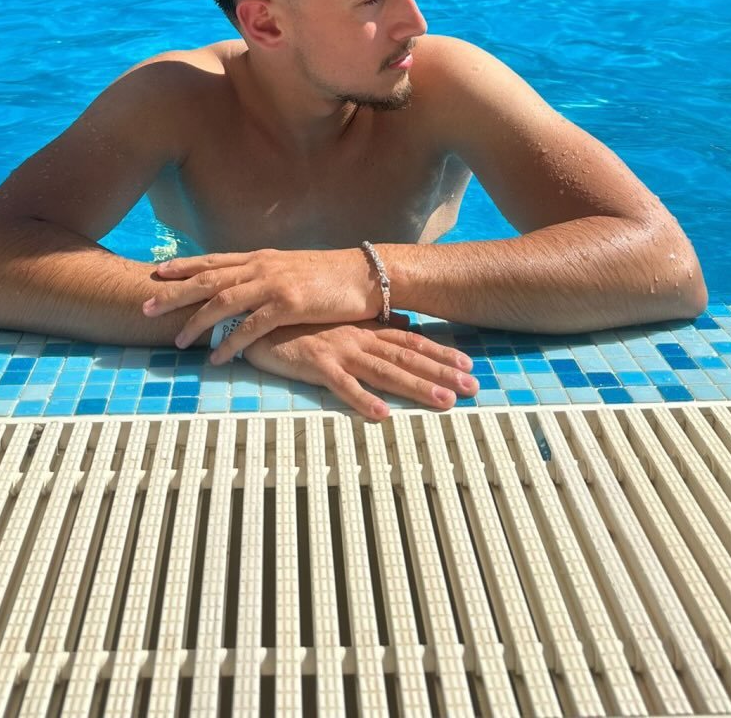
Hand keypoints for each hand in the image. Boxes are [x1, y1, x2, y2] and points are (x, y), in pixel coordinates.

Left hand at [143, 248, 382, 360]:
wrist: (365, 275)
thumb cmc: (329, 276)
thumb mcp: (290, 270)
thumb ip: (264, 277)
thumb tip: (241, 288)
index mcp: (260, 258)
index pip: (212, 260)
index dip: (182, 267)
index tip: (155, 272)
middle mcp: (261, 267)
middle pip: (207, 279)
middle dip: (174, 294)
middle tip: (144, 308)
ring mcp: (274, 284)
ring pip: (223, 301)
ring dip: (197, 322)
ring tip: (178, 341)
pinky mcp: (289, 304)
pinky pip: (251, 327)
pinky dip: (231, 343)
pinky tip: (217, 357)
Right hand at [242, 319, 477, 419]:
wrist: (257, 317)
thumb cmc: (298, 323)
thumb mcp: (339, 323)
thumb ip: (371, 326)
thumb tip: (404, 324)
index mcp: (364, 330)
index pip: (409, 341)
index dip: (439, 353)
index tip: (468, 365)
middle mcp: (358, 339)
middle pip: (407, 357)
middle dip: (441, 372)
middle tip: (473, 387)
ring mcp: (339, 351)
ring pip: (384, 370)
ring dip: (416, 386)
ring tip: (444, 402)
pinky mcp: (315, 364)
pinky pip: (342, 385)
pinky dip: (362, 399)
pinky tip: (382, 414)